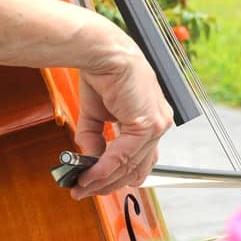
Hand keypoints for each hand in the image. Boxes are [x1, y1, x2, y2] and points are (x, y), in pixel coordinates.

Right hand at [70, 38, 173, 199]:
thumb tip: (90, 158)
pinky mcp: (149, 124)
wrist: (103, 51)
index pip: (139, 160)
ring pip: (130, 167)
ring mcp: (157, 126)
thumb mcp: (97, 113)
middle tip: (83, 189)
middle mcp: (158, 125)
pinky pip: (124, 156)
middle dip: (107, 184)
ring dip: (103, 180)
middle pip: (136, 170)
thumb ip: (95, 138)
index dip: (115, 175)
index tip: (94, 183)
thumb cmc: (103, 73)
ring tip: (81, 185)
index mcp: (150, 120)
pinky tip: (89, 173)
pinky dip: (104, 168)